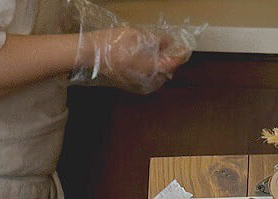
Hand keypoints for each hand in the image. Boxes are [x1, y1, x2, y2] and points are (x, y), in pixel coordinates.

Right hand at [76, 25, 191, 93]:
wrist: (92, 54)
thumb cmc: (115, 43)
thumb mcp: (138, 36)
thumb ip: (156, 40)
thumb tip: (169, 42)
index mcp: (150, 68)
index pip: (172, 64)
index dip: (180, 55)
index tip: (185, 48)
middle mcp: (146, 80)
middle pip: (165, 72)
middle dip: (171, 60)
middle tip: (174, 48)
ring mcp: (137, 82)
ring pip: (156, 75)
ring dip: (161, 64)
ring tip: (162, 50)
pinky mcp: (130, 82)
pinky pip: (146, 76)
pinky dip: (151, 67)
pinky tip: (148, 56)